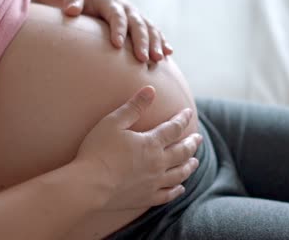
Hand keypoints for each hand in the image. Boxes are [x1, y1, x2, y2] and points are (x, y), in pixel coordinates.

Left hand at [62, 0, 172, 62]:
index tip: (117, 45)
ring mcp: (138, 16)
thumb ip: (73, 2)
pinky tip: (168, 54)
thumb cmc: (84, 2)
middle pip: (137, 25)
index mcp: (111, 3)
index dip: (118, 29)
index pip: (116, 16)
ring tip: (158, 60)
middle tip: (143, 59)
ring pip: (150, 29)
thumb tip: (70, 10)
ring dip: (156, 44)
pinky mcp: (144, 23)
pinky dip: (163, 42)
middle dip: (141, 42)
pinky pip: (156, 32)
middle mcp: (128, 9)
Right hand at [74, 86, 200, 210]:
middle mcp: (158, 163)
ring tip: (195, 162)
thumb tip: (151, 89)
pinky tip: (180, 188)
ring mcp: (154, 182)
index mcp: (151, 143)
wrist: (90, 185)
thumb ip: (134, 106)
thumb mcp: (113, 122)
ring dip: (189, 166)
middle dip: (192, 143)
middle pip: (182, 151)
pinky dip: (177, 190)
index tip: (188, 112)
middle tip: (199, 138)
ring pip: (180, 174)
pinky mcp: (146, 197)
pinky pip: (168, 195)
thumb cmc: (98, 151)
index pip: (174, 128)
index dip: (182, 118)